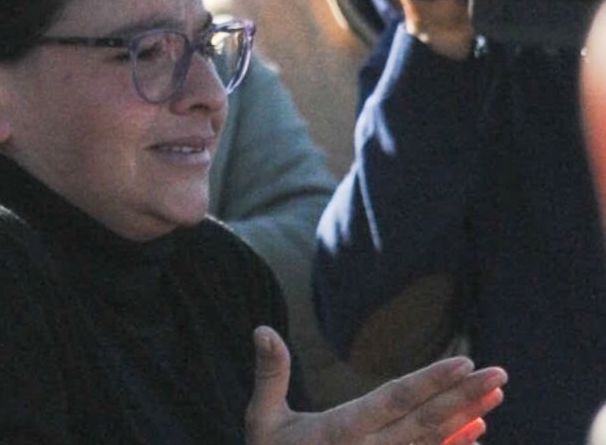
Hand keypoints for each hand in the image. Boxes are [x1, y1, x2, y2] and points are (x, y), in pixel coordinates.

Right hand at [245, 326, 504, 444]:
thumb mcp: (263, 420)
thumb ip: (270, 374)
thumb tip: (262, 329)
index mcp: (343, 431)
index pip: (395, 399)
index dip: (431, 381)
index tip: (464, 363)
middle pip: (426, 419)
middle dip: (464, 394)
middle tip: (499, 373)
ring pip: (434, 440)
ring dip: (467, 416)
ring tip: (495, 395)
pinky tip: (477, 432)